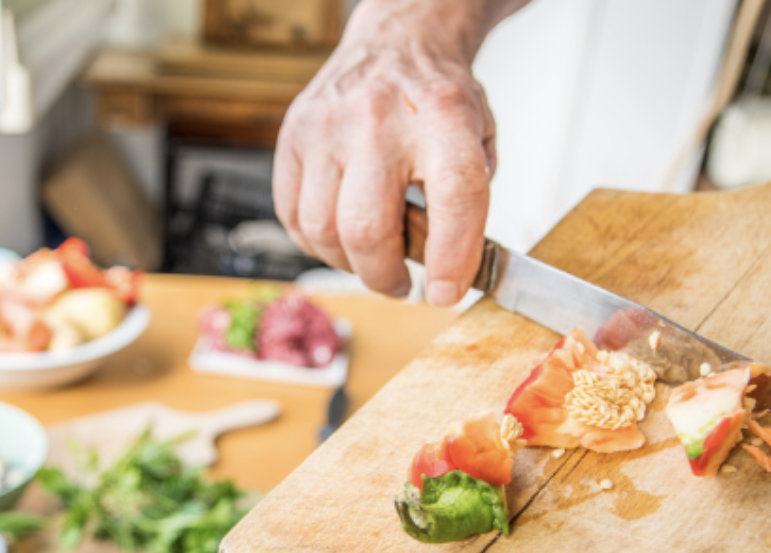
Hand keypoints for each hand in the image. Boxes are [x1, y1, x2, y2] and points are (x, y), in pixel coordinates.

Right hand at [274, 0, 524, 305]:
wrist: (396, 42)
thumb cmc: (436, 101)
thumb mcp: (479, 142)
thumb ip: (468, 208)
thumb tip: (446, 277)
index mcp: (444, 116)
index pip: (455, 196)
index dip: (451, 257)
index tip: (444, 293)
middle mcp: (379, 118)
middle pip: (367, 227)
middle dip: (385, 276)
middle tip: (401, 283)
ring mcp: (328, 126)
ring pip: (322, 230)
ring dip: (349, 263)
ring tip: (371, 256)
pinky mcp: (294, 135)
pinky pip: (292, 215)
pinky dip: (316, 242)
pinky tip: (340, 235)